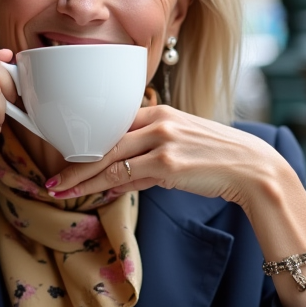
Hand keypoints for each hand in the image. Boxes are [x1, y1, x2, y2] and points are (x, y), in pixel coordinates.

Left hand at [43, 105, 285, 207]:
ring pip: (110, 160)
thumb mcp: (179, 148)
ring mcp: (162, 141)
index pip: (113, 126)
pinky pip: (128, 176)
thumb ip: (146, 160)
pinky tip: (91, 195)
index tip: (65, 158)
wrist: (253, 168)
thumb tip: (116, 180)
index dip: (86, 144)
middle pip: (105, 143)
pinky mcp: (168, 163)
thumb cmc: (216, 159)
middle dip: (75, 165)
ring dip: (82, 179)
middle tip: (52, 181)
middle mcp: (158, 122)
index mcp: (159, 111)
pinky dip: (106, 187)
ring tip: (60, 191)